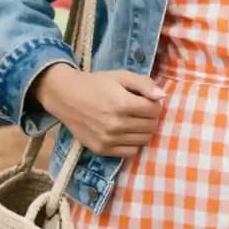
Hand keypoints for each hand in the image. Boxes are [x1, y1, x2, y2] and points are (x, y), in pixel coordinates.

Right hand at [32, 64, 166, 157]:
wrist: (66, 97)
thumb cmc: (96, 84)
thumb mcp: (121, 76)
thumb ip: (144, 84)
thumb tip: (162, 97)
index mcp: (123, 104)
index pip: (155, 110)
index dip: (154, 104)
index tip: (146, 100)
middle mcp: (116, 124)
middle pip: (151, 126)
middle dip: (150, 117)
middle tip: (140, 110)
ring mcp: (109, 139)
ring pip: (144, 140)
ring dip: (143, 130)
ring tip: (132, 120)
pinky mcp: (102, 150)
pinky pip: (130, 152)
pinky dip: (132, 143)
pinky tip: (125, 133)